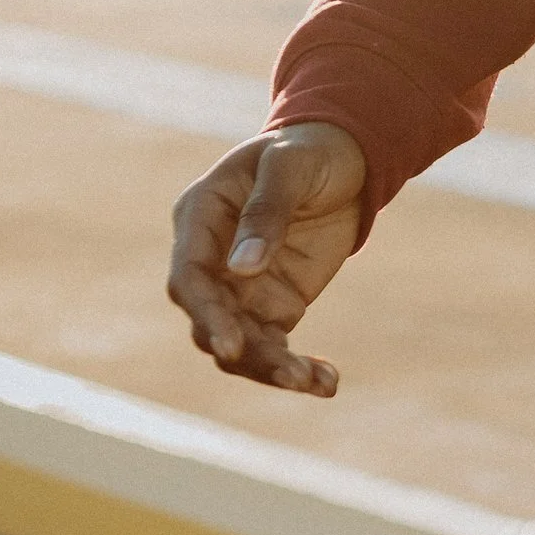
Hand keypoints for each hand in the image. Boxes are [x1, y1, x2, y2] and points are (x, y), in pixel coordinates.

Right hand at [167, 122, 365, 394]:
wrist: (345, 158)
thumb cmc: (308, 151)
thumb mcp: (290, 166)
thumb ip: (267, 211)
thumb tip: (242, 268)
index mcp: (200, 217)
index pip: (189, 277)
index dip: (206, 314)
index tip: (231, 345)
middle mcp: (212, 260)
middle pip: (209, 320)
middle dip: (244, 352)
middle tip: (289, 374)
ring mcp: (240, 288)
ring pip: (240, 344)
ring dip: (273, 369)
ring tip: (316, 383)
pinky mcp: (273, 307)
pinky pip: (275, 347)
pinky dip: (297, 369)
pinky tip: (327, 383)